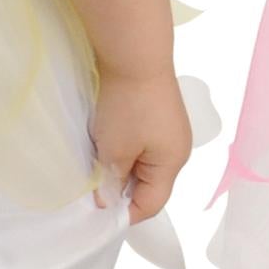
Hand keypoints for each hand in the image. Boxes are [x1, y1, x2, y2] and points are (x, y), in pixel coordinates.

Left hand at [92, 67, 194, 225]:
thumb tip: (107, 202)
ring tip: (95, 165)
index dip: (124, 214)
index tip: (96, 215)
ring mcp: (169, 129)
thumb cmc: (128, 105)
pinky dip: (123, 148)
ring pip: (142, 163)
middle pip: (149, 185)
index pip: (151, 204)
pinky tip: (105, 141)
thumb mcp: (115, 150)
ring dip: (120, 167)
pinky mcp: (157, 113)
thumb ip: (112, 181)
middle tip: (91, 190)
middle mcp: (177, 149)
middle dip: (121, 189)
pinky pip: (141, 143)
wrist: (135, 53)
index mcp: (172, 163)